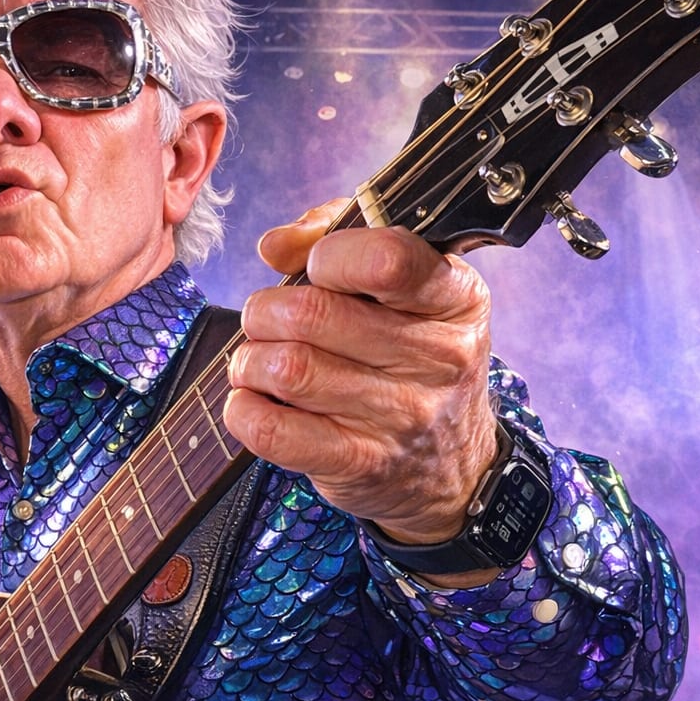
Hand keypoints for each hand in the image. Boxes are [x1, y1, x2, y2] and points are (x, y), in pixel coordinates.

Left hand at [224, 199, 499, 548]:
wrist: (449, 464)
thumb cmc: (410, 351)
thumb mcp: (404, 283)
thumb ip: (337, 236)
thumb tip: (275, 246)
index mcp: (455, 298)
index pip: (386, 260)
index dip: (329, 255)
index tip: (317, 267)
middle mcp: (438, 358)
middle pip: (312, 315)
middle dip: (266, 310)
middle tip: (267, 319)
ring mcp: (402, 417)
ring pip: (287, 369)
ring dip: (251, 360)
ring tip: (259, 361)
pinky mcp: (361, 464)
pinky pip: (273, 430)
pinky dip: (244, 410)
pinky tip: (255, 400)